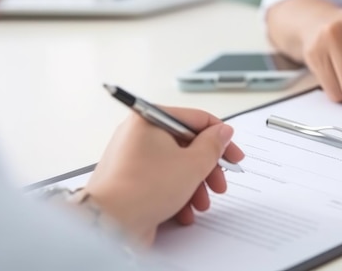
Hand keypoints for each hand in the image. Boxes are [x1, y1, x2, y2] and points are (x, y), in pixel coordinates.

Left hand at [85, 107, 244, 245]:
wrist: (108, 222)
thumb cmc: (143, 189)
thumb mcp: (193, 164)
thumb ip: (213, 146)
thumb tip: (222, 133)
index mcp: (150, 118)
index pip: (196, 119)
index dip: (221, 138)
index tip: (233, 155)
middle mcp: (138, 133)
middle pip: (186, 145)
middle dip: (207, 169)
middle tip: (219, 183)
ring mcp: (132, 157)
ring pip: (175, 165)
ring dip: (194, 185)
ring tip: (201, 203)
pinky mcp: (130, 179)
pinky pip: (160, 180)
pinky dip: (176, 194)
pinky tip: (184, 211)